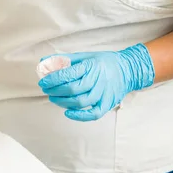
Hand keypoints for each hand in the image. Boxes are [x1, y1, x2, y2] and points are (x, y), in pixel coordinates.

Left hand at [38, 44, 154, 120]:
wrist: (129, 69)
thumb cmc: (103, 62)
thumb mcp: (85, 56)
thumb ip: (64, 59)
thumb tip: (43, 61)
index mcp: (91, 66)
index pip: (68, 74)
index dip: (52, 79)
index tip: (43, 82)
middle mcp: (98, 80)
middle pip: (72, 89)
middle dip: (54, 91)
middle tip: (46, 90)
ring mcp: (104, 93)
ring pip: (80, 102)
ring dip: (63, 102)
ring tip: (54, 98)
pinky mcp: (107, 104)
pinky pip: (93, 114)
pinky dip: (79, 116)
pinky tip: (67, 113)